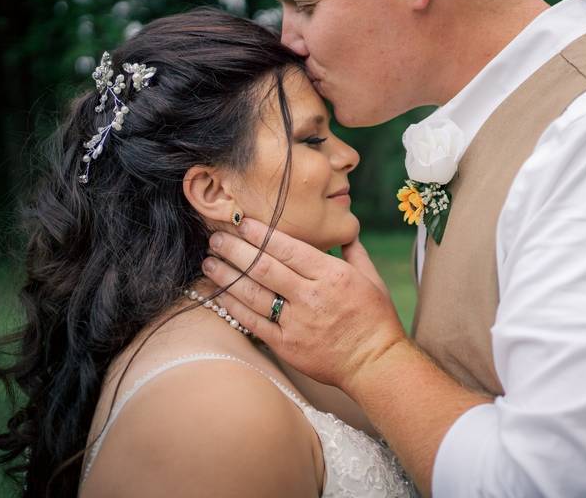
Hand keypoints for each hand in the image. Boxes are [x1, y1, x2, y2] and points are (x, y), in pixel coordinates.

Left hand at [202, 218, 407, 391]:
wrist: (374, 362)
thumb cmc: (376, 318)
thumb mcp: (372, 278)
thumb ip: (353, 251)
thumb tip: (344, 231)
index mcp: (332, 275)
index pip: (289, 249)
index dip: (261, 234)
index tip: (242, 223)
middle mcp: (311, 296)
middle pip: (265, 268)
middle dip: (236, 250)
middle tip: (216, 237)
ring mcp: (296, 322)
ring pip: (254, 293)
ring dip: (228, 275)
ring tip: (209, 262)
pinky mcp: (286, 345)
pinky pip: (253, 322)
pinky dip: (234, 306)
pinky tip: (219, 292)